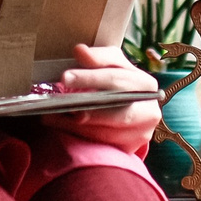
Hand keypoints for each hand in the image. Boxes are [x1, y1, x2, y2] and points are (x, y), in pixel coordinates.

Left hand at [41, 43, 162, 151]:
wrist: (132, 112)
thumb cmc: (118, 84)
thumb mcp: (111, 66)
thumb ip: (98, 59)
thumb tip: (80, 51)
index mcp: (146, 84)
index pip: (117, 79)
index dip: (91, 78)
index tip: (65, 77)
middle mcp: (149, 111)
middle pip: (117, 112)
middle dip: (87, 108)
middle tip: (59, 104)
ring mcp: (141, 134)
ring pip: (108, 132)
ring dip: (77, 126)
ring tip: (51, 117)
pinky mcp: (130, 149)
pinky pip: (103, 146)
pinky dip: (80, 137)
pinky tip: (61, 127)